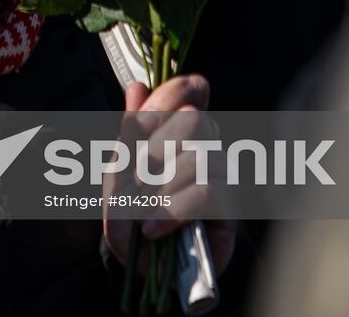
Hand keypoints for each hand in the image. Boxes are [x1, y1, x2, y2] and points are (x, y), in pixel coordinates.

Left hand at [102, 75, 235, 275]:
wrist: (138, 261)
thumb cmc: (129, 210)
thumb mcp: (117, 168)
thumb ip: (129, 129)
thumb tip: (138, 86)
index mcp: (177, 129)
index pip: (189, 90)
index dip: (169, 96)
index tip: (141, 123)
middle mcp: (206, 146)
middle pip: (196, 119)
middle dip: (156, 150)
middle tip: (136, 180)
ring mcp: (221, 175)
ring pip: (200, 158)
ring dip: (161, 187)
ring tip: (142, 210)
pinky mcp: (230, 208)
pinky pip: (207, 193)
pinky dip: (172, 211)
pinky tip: (152, 227)